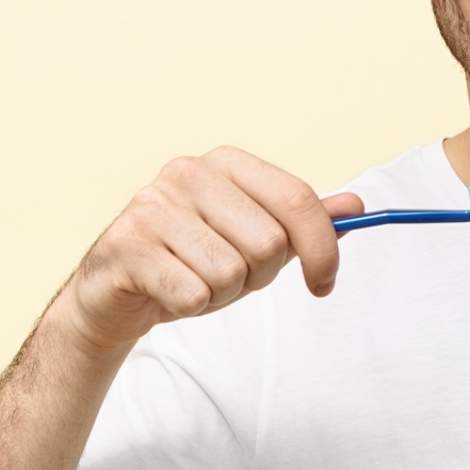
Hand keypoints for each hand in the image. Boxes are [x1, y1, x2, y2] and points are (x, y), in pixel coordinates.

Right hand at [51, 146, 363, 355]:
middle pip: (268, 243)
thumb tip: (355, 207)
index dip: (322, 248)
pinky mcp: (127, 246)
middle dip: (259, 277)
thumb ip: (302, 223)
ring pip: (231, 273)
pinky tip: (169, 292)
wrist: (114, 295)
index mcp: (225, 162)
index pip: (297, 199)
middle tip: (228, 277)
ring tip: (195, 282)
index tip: (325, 282)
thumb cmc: (191, 262)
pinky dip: (191, 306)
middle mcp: (187, 172)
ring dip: (222, 294)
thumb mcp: (254, 240)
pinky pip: (194, 294)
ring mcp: (152, 206)